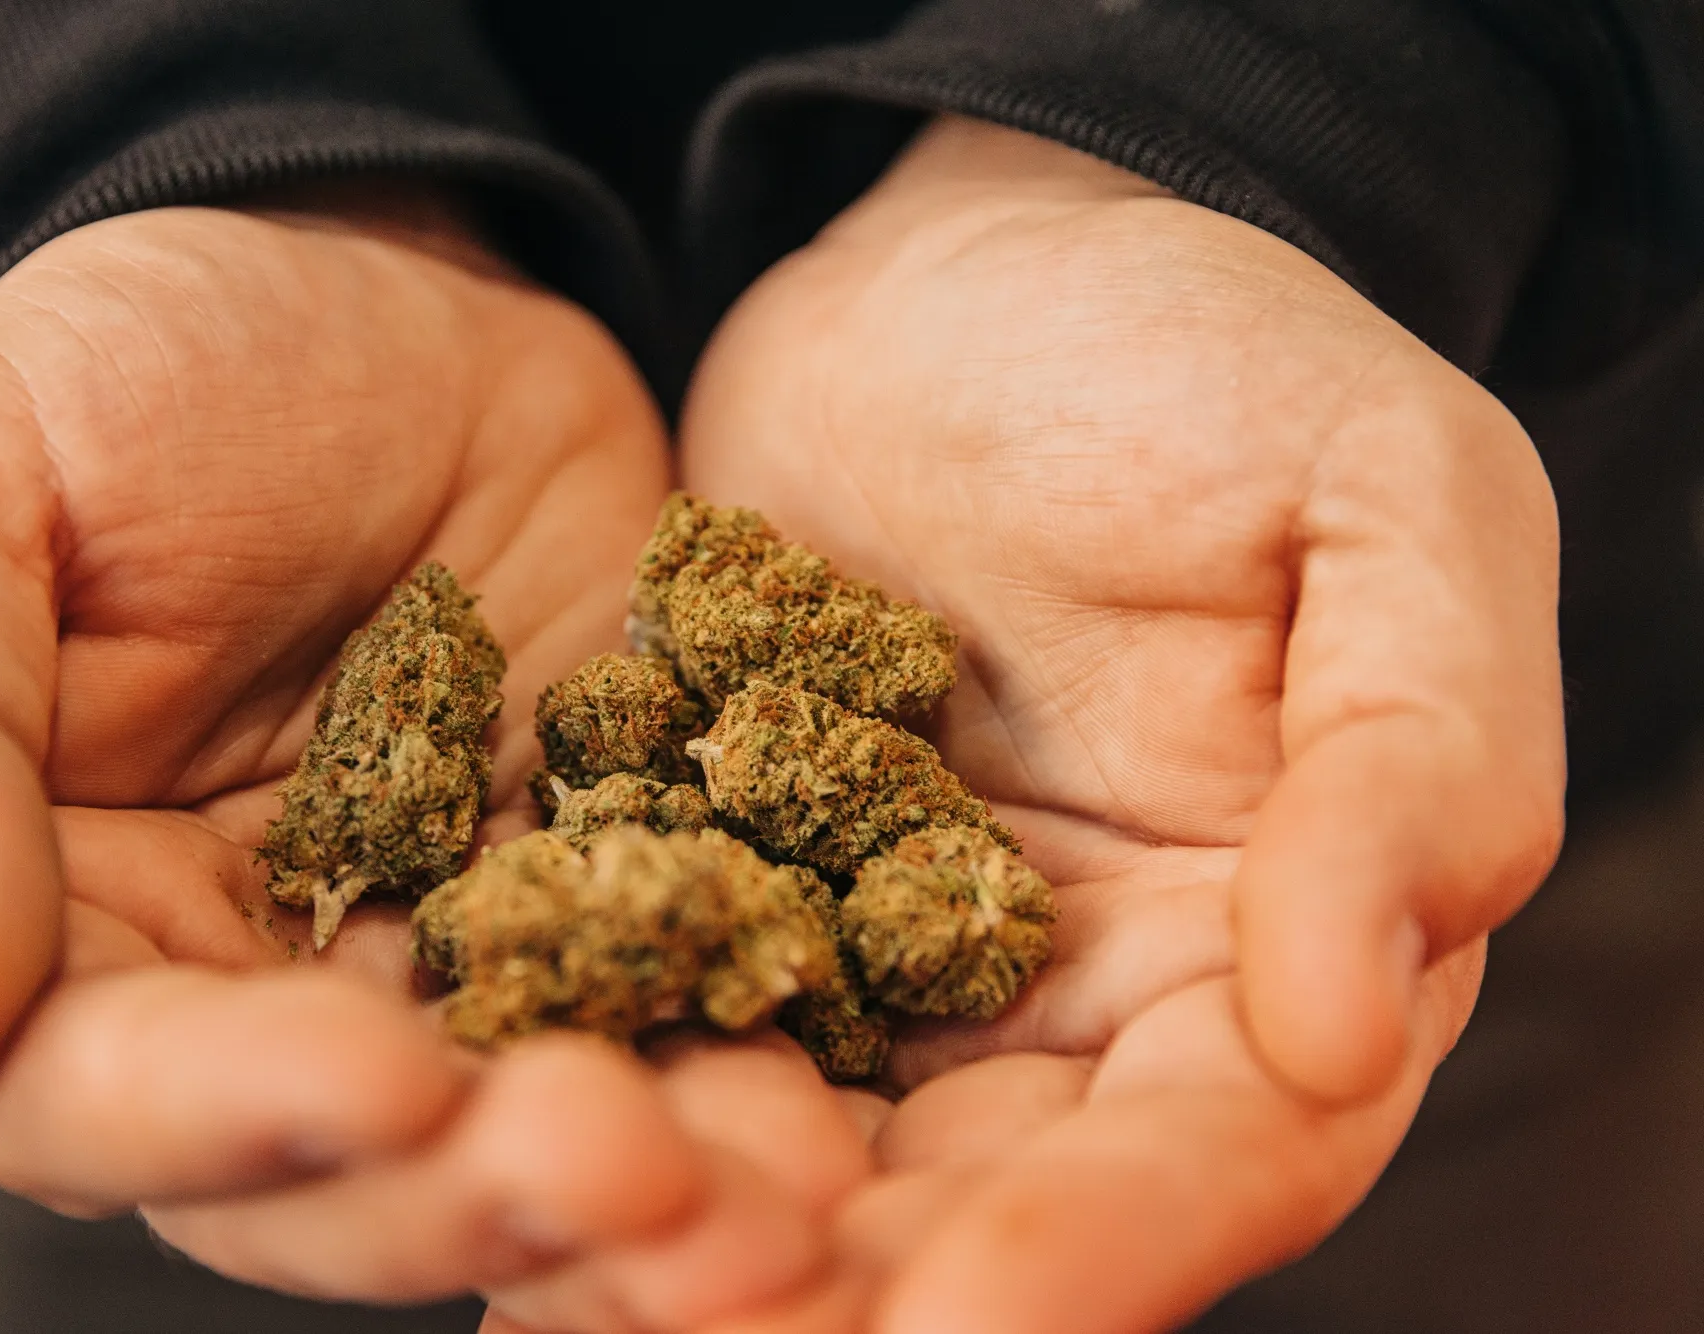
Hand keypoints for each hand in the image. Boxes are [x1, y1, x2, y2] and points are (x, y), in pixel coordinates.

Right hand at [0, 192, 862, 1317]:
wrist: (381, 289)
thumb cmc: (135, 370)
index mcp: (64, 925)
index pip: (110, 1097)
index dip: (238, 1119)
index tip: (384, 1079)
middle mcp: (253, 990)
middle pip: (342, 1181)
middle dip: (478, 1195)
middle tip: (631, 1177)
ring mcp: (445, 958)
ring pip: (521, 1139)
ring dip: (641, 1190)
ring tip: (766, 1203)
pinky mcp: (605, 900)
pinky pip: (675, 1017)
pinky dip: (745, 1081)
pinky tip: (828, 1123)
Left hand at [677, 117, 1564, 1330]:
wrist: (968, 279)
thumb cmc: (1211, 359)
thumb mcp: (1387, 500)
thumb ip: (1419, 750)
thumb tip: (1352, 1014)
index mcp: (1267, 937)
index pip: (1216, 1146)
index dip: (1104, 1246)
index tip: (957, 1321)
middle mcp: (1081, 993)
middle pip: (991, 1197)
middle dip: (866, 1287)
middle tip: (713, 1332)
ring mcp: (893, 952)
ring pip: (819, 1146)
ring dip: (710, 1230)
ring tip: (582, 1290)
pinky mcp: (739, 882)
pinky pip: (674, 1008)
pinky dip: (606, 1080)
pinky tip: (500, 1132)